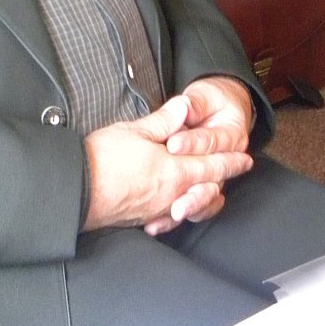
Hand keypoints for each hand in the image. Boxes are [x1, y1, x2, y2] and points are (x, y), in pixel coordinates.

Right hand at [82, 94, 252, 234]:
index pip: (211, 164)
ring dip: (207, 195)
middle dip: (224, 177)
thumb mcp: (135, 130)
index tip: (245, 158)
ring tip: (214, 189)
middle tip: (238, 169)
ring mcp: (158, 209)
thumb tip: (185, 107)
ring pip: (193, 204)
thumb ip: (163, 121)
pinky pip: (172, 217)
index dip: (230, 160)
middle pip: (208, 187)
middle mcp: (172, 193)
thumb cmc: (104, 158)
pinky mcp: (143, 218)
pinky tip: (179, 207)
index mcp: (174, 170)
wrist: (78, 191)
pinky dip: (183, 210)